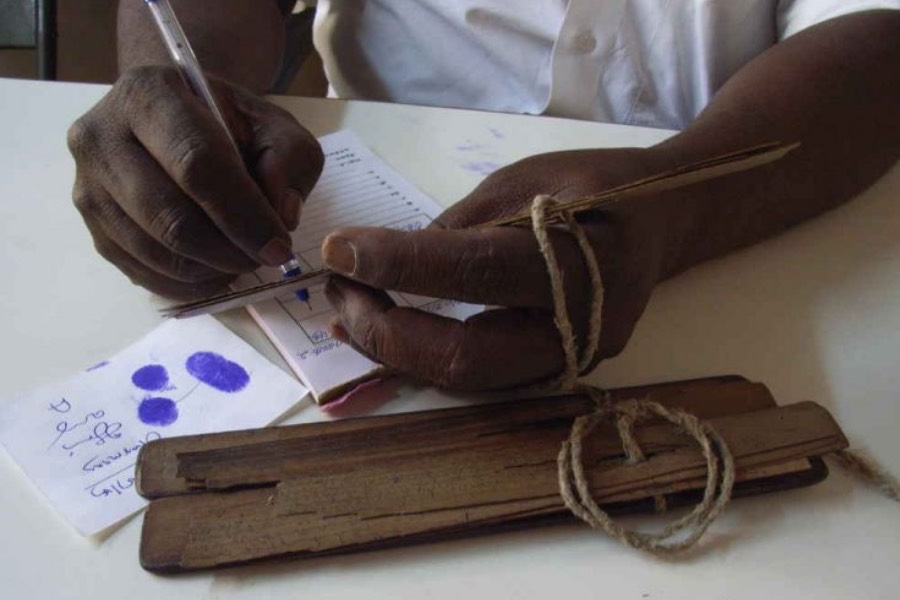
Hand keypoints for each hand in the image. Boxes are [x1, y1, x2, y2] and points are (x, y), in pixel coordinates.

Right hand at [67, 66, 323, 298]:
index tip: (279, 245)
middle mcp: (101, 136)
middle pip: (169, 215)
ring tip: (245, 260)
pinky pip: (141, 272)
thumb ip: (290, 161)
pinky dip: (189, 284)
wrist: (179, 121)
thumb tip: (281, 214)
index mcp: (148, 93)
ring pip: (154, 250)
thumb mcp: (274, 126)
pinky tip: (218, 270)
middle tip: (266, 258)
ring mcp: (88, 185)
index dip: (243, 214)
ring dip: (211, 269)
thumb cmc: (229, 124)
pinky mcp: (92, 227)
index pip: (195, 162)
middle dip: (228, 249)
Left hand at [322, 148, 685, 389]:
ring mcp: (573, 357)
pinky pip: (483, 375)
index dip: (398, 263)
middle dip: (387, 332)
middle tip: (338, 291)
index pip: (473, 270)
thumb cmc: (599, 185)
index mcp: (579, 258)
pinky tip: (387, 335)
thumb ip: (461, 225)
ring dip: (398, 352)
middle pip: (466, 355)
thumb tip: (390, 261)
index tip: (338, 249)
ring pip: (469, 378)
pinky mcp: (559, 368)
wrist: (666, 221)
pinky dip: (427, 359)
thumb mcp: (525, 178)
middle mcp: (579, 325)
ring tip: (347, 313)